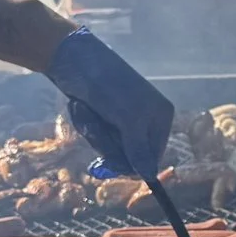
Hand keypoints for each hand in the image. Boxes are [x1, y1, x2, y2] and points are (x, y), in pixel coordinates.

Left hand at [43, 30, 173, 176]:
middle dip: (108, 145)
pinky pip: (98, 135)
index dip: (130, 165)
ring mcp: (124, 118)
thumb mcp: (127, 119)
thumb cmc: (108, 86)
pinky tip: (83, 109)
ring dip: (94, 134)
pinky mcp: (106, 115)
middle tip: (98, 126)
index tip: (109, 164)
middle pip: (129, 155)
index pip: (152, 158)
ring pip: (110, 146)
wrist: (75, 60)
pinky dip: (88, 126)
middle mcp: (146, 120)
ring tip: (88, 112)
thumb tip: (150, 176)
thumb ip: (138, 149)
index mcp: (160, 118)